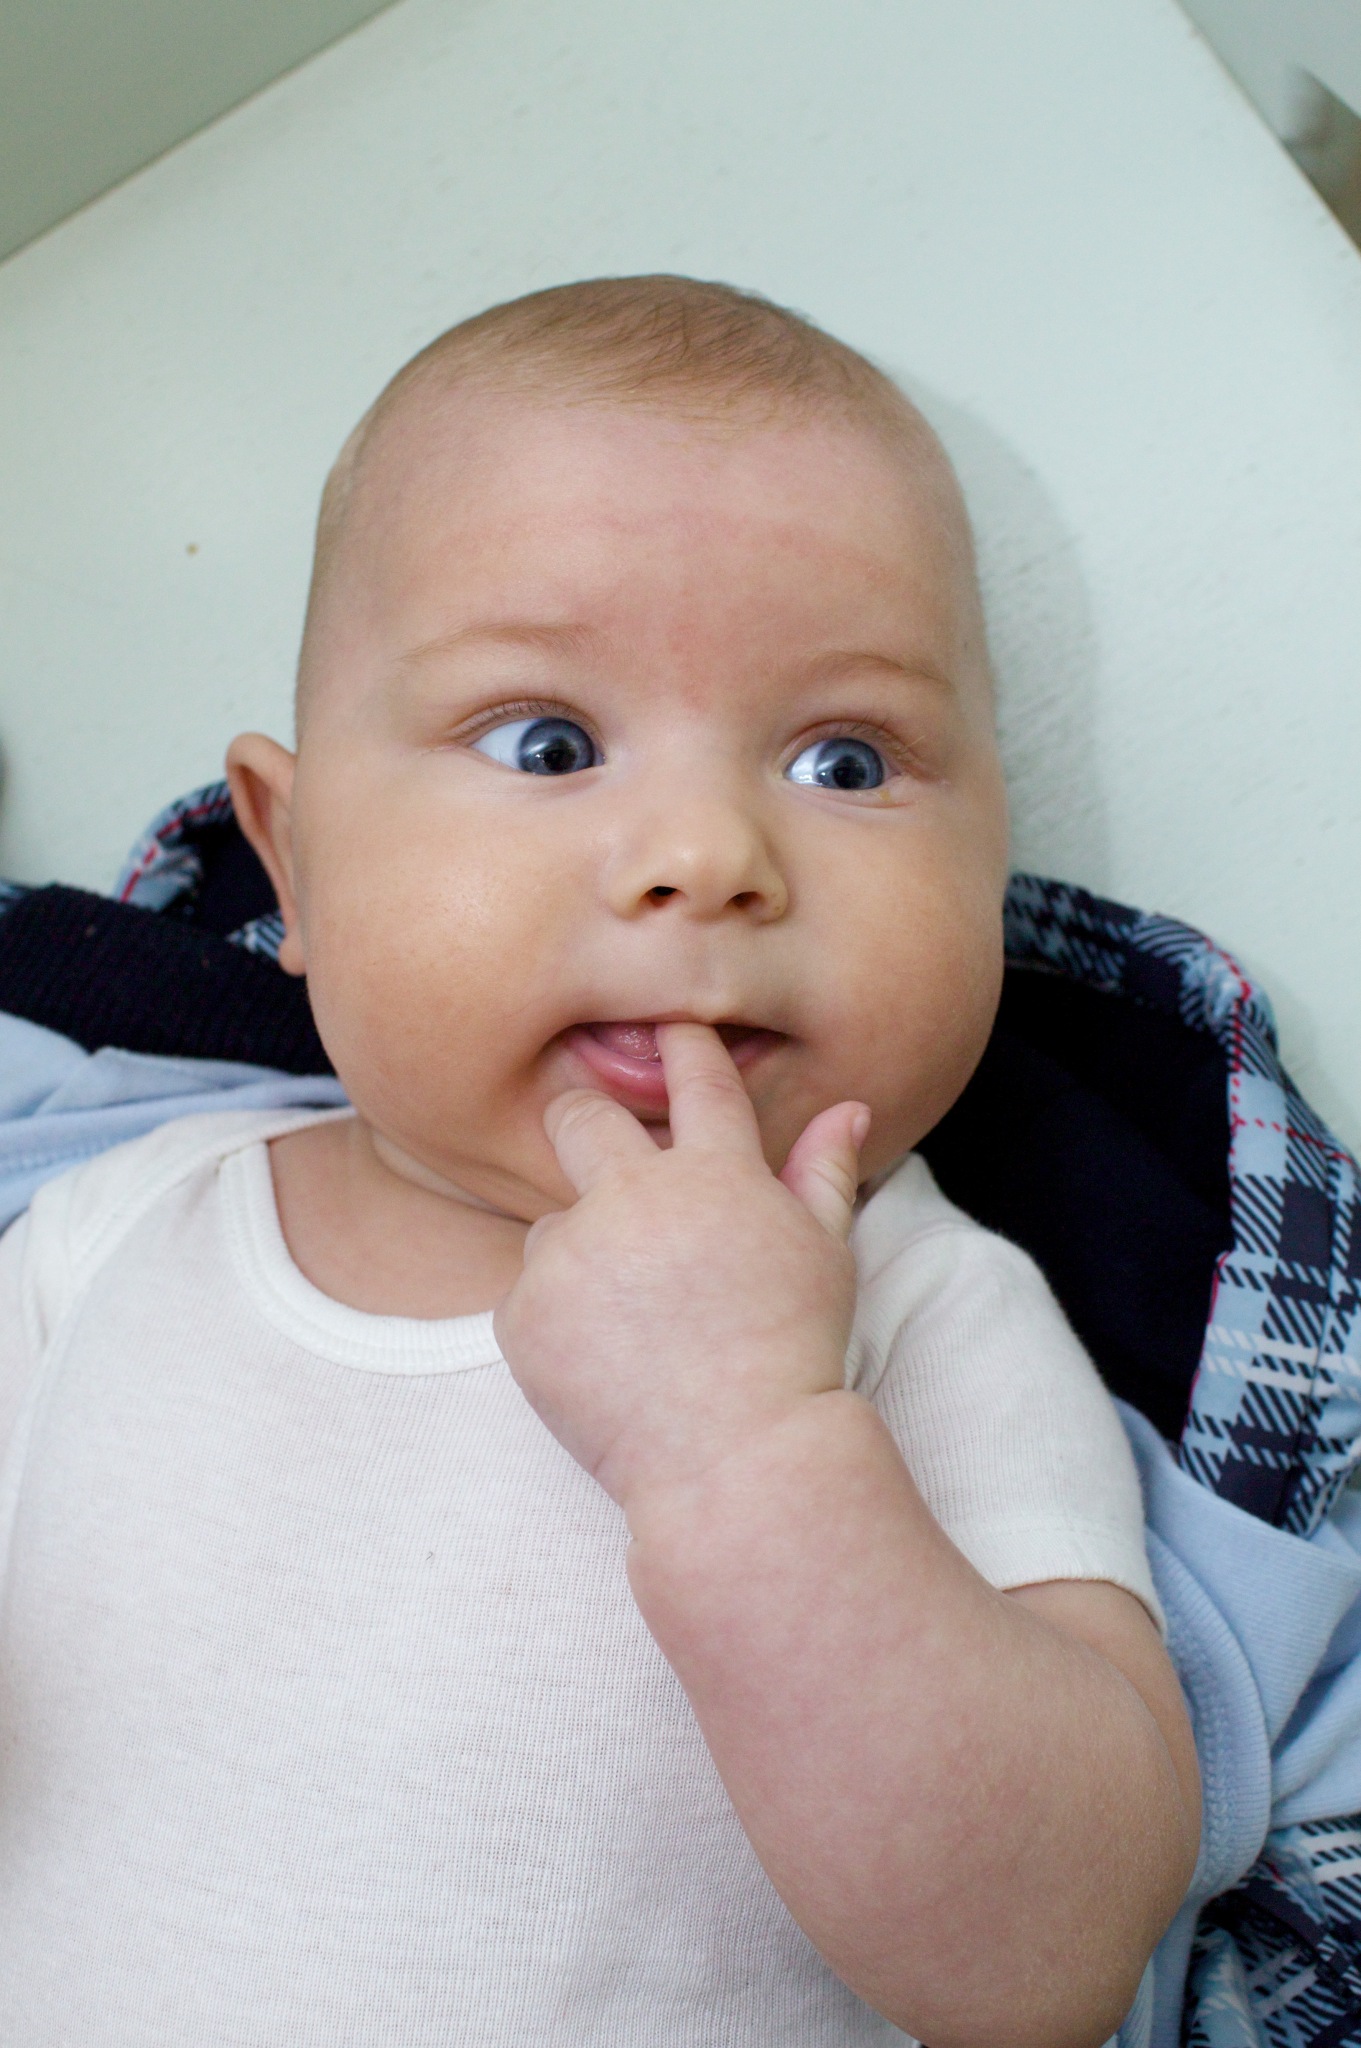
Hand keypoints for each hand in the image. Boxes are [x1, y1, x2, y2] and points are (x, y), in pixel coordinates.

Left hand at [493, 1023, 868, 1510]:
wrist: (735, 1459)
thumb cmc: (794, 1355)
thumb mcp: (826, 1256)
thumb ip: (823, 1173)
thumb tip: (848, 1107)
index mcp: (716, 1173)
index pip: (695, 1078)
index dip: (681, 1044)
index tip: (667, 1028)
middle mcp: (634, 1195)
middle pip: (578, 1116)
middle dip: (581, 1124)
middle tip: (598, 1164)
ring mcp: (572, 1250)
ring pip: (556, 1225)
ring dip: (583, 1256)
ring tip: (635, 1327)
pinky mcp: (524, 1310)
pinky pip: (531, 1296)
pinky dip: (559, 1323)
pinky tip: (606, 1364)